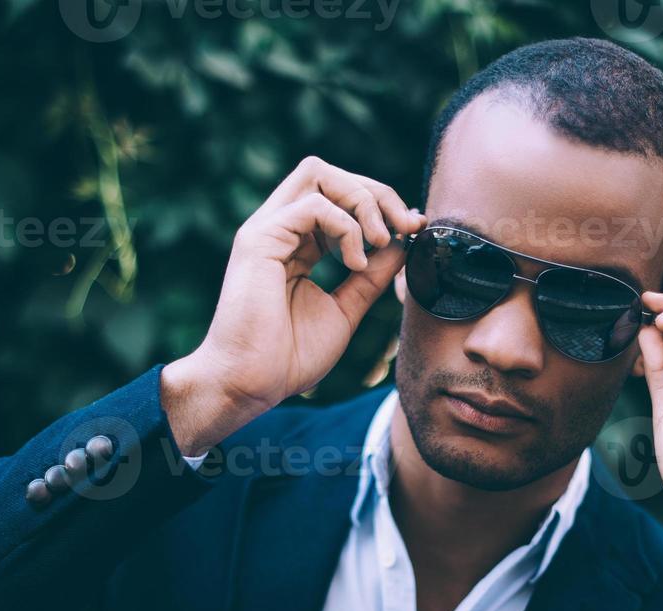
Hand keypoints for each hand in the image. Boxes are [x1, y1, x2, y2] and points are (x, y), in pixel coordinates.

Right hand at [162, 156, 423, 452]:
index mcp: (296, 242)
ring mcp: (265, 229)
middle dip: (375, 192)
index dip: (379, 203)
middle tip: (404, 226)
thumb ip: (372, 276)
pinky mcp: (259, 240)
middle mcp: (278, 227)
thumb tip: (403, 243)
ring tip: (380, 242)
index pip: (338, 195)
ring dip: (362, 201)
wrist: (250, 385)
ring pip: (318, 174)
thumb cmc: (289, 356)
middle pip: (328, 173)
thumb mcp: (346, 309)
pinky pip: (312, 206)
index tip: (412, 229)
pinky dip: (345, 228)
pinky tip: (354, 265)